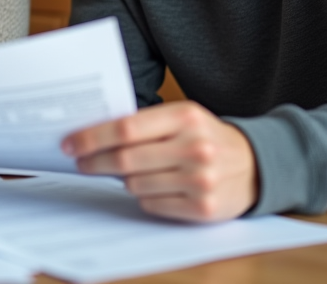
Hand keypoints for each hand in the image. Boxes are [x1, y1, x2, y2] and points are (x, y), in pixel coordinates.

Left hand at [61, 101, 257, 221]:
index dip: (92, 138)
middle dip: (94, 162)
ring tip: (125, 172)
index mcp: (186, 117)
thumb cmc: (205, 136)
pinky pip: (153, 204)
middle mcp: (195, 148)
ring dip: (122, 180)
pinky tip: (151, 186)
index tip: (70, 144)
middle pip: (125, 159)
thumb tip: (92, 135)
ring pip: (135, 184)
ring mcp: (201, 180)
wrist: (256, 164)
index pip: (125, 129)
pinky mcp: (204, 208)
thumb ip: (144, 123)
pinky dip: (144, 196)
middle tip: (79, 162)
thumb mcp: (182, 117)